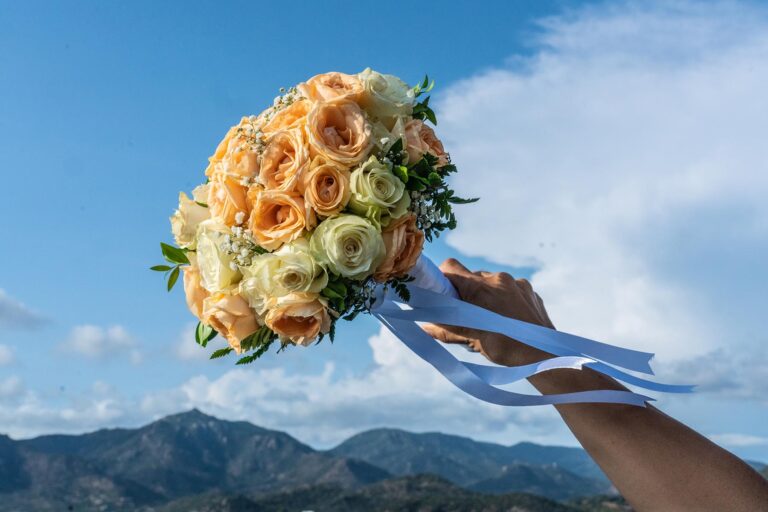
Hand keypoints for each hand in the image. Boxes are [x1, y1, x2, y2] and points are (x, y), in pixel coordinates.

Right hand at [422, 258, 554, 366]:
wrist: (543, 354)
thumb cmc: (504, 347)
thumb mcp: (471, 338)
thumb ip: (445, 329)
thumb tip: (424, 326)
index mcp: (479, 287)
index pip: (451, 267)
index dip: (443, 278)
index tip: (443, 294)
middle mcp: (497, 278)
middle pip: (472, 277)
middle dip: (467, 293)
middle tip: (468, 315)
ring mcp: (516, 283)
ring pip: (492, 283)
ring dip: (487, 297)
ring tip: (492, 320)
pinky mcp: (529, 290)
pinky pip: (510, 288)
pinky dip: (505, 300)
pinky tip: (509, 319)